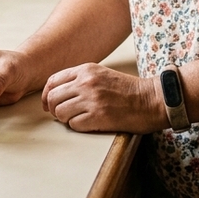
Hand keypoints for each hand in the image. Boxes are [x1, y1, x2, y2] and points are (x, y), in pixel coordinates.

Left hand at [41, 63, 165, 133]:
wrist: (151, 100)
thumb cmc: (129, 90)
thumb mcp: (102, 75)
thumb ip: (81, 79)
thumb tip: (59, 93)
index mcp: (86, 70)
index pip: (53, 81)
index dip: (47, 95)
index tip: (48, 104)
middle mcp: (86, 82)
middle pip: (53, 98)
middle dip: (54, 109)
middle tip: (62, 115)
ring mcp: (91, 99)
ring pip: (60, 112)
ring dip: (66, 119)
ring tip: (79, 118)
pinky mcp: (98, 116)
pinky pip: (73, 125)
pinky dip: (78, 126)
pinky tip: (90, 123)